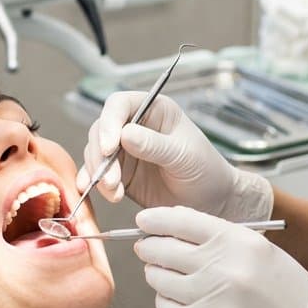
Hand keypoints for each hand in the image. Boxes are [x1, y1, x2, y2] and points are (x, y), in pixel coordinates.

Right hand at [78, 91, 272, 220]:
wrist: (212, 203)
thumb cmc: (206, 170)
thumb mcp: (183, 155)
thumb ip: (154, 145)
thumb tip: (124, 134)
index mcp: (154, 110)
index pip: (120, 105)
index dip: (109, 122)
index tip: (109, 147)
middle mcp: (134, 126)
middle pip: (101, 130)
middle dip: (101, 155)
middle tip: (110, 180)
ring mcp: (125, 151)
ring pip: (95, 153)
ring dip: (99, 173)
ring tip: (114, 192)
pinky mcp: (119, 174)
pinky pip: (97, 175)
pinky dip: (95, 184)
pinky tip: (100, 194)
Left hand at [135, 206, 307, 307]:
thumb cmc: (287, 290)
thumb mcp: (259, 249)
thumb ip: (218, 237)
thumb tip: (172, 228)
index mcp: (237, 241)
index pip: (181, 221)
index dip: (155, 220)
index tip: (143, 222)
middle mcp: (222, 266)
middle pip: (163, 249)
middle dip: (149, 247)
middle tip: (146, 248)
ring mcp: (211, 298)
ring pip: (159, 279)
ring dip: (156, 275)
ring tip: (164, 274)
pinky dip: (166, 301)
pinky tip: (177, 298)